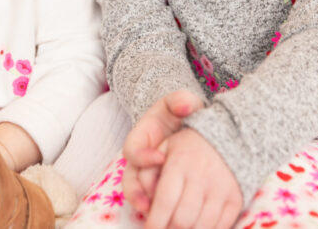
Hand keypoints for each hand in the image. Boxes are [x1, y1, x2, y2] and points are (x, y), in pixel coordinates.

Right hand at [122, 91, 204, 213]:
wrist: (187, 125)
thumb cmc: (181, 113)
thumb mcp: (181, 102)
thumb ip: (180, 100)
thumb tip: (185, 105)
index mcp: (141, 137)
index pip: (133, 149)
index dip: (143, 156)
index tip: (161, 158)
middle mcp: (139, 159)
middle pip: (130, 178)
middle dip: (139, 191)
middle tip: (152, 202)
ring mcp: (147, 175)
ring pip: (136, 194)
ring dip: (144, 205)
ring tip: (154, 215)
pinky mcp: (157, 187)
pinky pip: (150, 202)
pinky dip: (157, 210)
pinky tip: (169, 218)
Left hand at [145, 128, 242, 228]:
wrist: (226, 135)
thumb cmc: (185, 146)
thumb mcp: (161, 150)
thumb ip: (146, 174)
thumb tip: (145, 205)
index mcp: (179, 163)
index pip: (164, 202)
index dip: (155, 222)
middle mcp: (201, 176)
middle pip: (182, 219)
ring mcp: (221, 188)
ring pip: (201, 226)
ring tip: (177, 228)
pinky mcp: (235, 198)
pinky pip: (221, 226)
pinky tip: (196, 227)